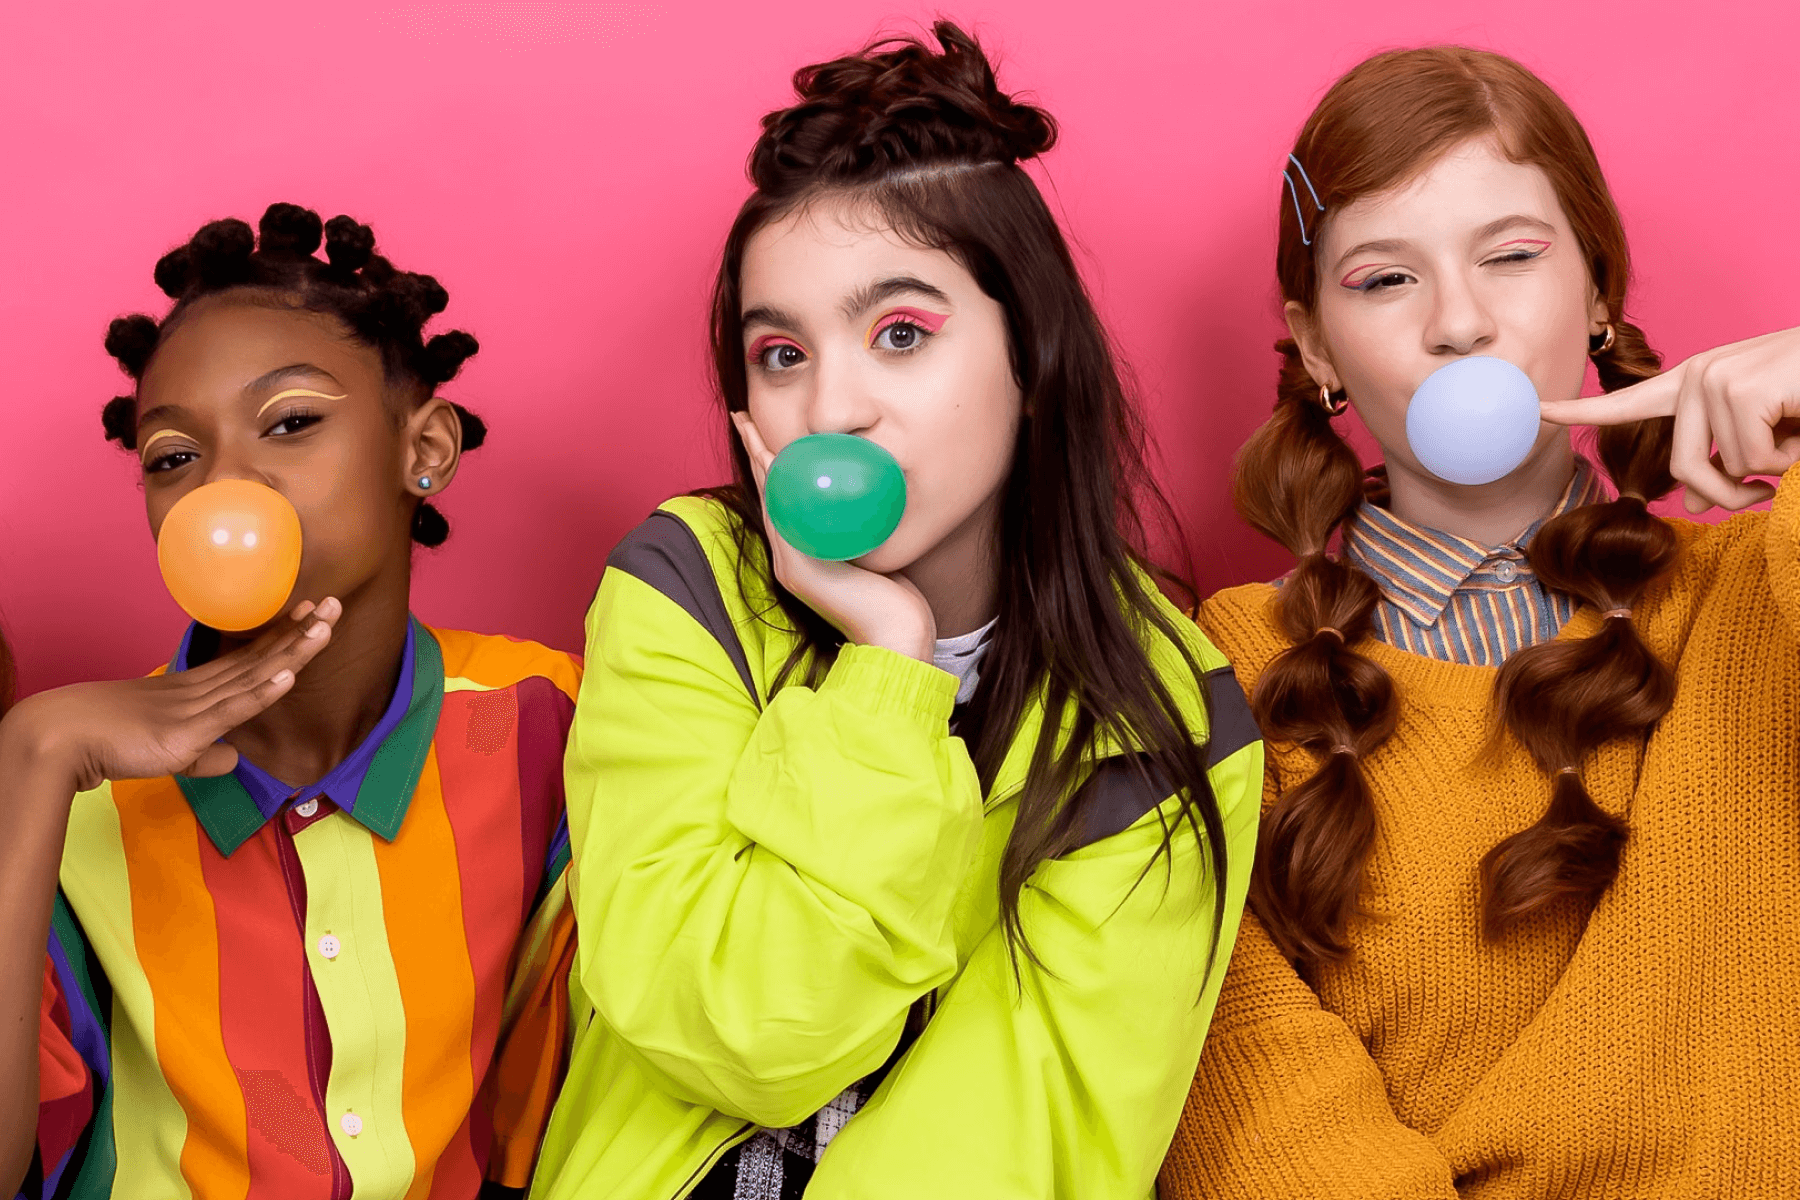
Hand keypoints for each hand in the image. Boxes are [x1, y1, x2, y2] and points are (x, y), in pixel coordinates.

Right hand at [3, 598, 340, 792]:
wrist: (64, 740)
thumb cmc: (110, 743)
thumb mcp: (171, 754)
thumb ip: (205, 757)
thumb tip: (233, 761)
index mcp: (199, 690)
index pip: (251, 660)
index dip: (284, 639)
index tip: (312, 615)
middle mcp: (203, 690)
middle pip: (262, 658)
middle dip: (302, 632)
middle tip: (335, 604)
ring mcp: (198, 706)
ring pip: (256, 674)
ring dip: (294, 650)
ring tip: (325, 625)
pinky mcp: (188, 730)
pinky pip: (233, 707)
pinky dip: (264, 690)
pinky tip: (291, 673)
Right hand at [732, 413, 935, 660]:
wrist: (895, 637)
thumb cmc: (892, 602)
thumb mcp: (872, 555)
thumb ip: (860, 532)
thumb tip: (869, 502)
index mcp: (801, 556)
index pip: (782, 501)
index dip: (771, 467)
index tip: (764, 436)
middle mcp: (788, 558)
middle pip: (768, 494)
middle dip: (755, 453)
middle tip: (743, 419)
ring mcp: (790, 563)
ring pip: (769, 499)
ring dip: (757, 459)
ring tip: (748, 428)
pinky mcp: (798, 568)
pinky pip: (781, 515)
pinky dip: (774, 484)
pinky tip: (770, 456)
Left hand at [1540, 327, 1799, 512]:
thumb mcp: (1767, 441)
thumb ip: (1724, 467)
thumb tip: (1685, 504)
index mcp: (1696, 385)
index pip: (1628, 403)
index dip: (1580, 412)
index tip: (1536, 411)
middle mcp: (1697, 376)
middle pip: (1684, 471)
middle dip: (1731, 494)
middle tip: (1766, 493)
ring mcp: (1714, 379)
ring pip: (1720, 469)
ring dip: (1769, 473)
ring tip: (1795, 441)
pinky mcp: (1736, 388)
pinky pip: (1749, 459)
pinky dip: (1785, 460)